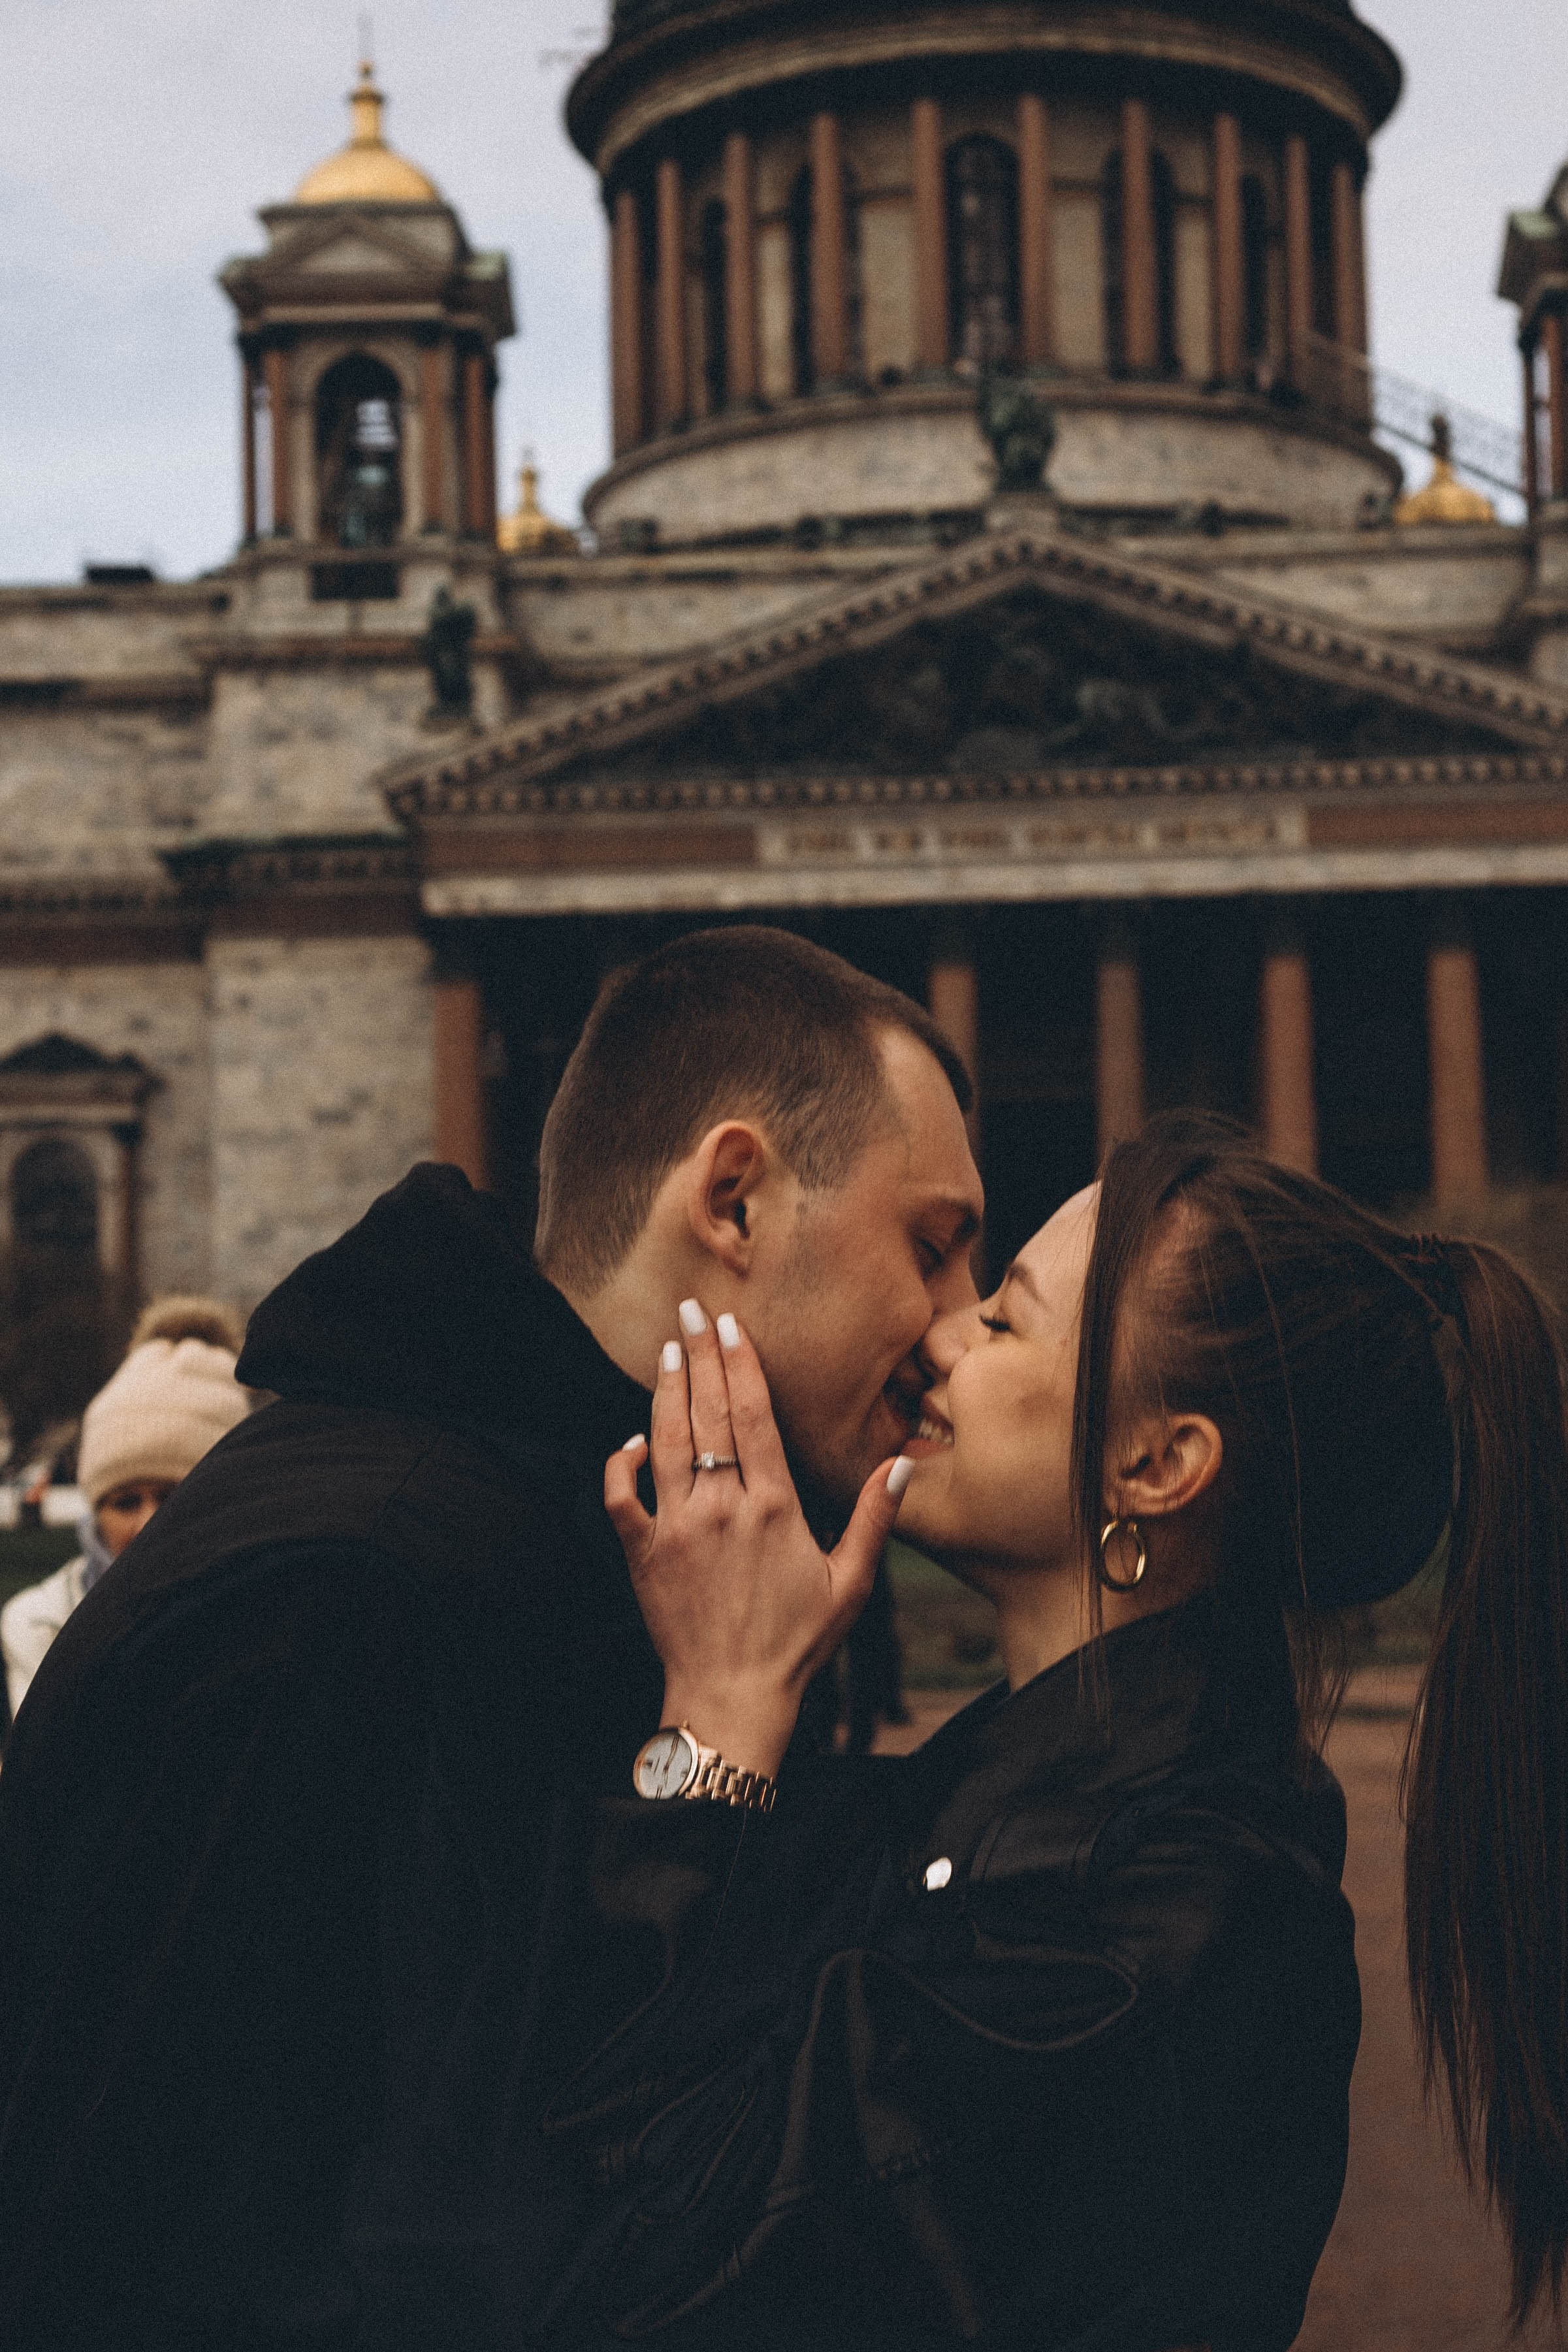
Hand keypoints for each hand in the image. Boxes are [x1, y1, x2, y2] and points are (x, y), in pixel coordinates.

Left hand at [605, 1302, 912, 1778]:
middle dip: (699, 1356)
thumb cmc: (797, 1643)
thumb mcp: (849, 1582)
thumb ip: (873, 1518)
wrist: (732, 1696)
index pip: (752, 1415)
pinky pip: (622, 1497)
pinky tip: (635, 1439)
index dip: (740, 1363)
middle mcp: (722, 1505)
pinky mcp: (643, 1553)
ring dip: (666, 1392)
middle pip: (708, 1413)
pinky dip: (623, 1463)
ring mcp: (677, 1526)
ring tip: (669, 1350)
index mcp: (774, 1505)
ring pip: (667, 1441)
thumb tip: (899, 1464)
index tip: (730, 1325)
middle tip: (691, 1309)